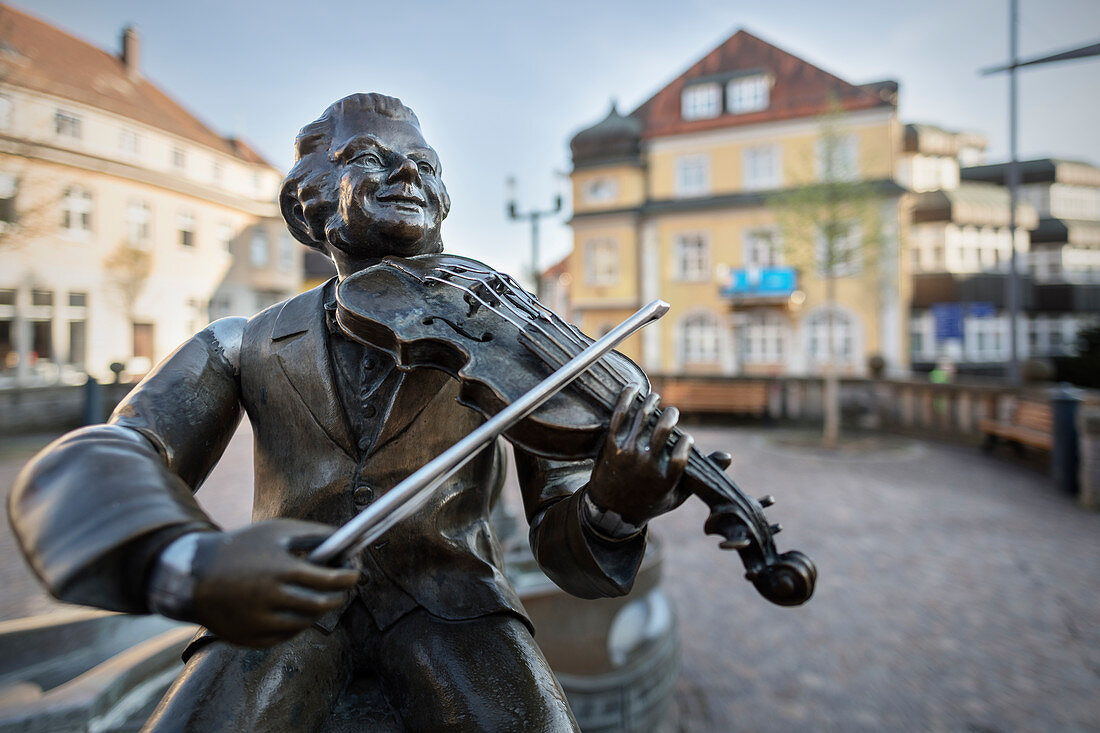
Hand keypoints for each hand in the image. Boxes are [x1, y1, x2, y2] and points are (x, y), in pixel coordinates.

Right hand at [189, 520, 359, 646]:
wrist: (191, 576)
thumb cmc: (241, 547)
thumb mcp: (277, 531)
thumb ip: (314, 535)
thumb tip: (346, 542)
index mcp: (281, 570)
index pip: (331, 580)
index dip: (350, 577)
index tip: (355, 572)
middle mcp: (271, 599)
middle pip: (322, 605)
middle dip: (338, 596)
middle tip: (341, 587)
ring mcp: (260, 623)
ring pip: (305, 623)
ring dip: (316, 610)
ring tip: (316, 595)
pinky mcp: (249, 639)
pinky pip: (285, 636)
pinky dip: (294, 624)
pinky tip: (292, 608)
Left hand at [587, 385, 692, 527]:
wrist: (610, 510)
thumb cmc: (649, 502)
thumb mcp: (677, 496)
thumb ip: (701, 475)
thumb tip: (728, 456)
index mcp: (664, 481)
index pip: (681, 454)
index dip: (686, 442)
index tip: (687, 438)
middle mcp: (646, 466)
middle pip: (663, 431)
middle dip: (671, 415)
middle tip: (673, 412)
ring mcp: (627, 453)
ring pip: (643, 418)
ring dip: (653, 402)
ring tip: (656, 398)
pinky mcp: (611, 445)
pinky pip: (619, 416)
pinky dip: (628, 398)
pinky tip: (635, 389)